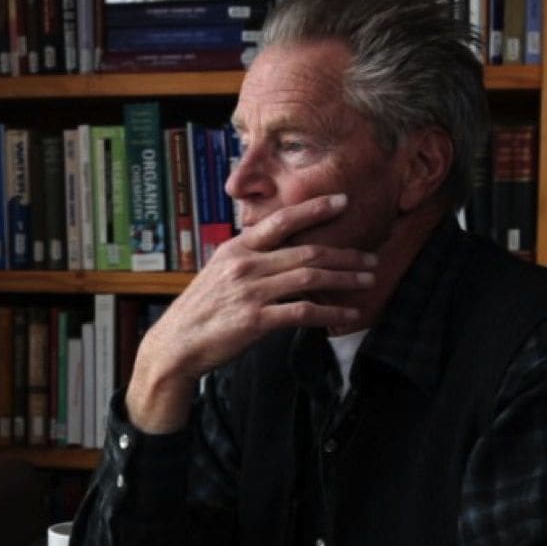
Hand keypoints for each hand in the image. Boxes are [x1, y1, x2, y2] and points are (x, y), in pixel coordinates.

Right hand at [124, 193, 377, 432]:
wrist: (175, 345)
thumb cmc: (199, 311)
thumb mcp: (218, 273)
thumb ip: (248, 260)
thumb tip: (279, 253)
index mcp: (236, 249)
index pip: (281, 221)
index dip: (315, 209)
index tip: (343, 201)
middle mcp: (245, 265)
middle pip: (306, 252)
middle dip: (345, 254)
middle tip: (371, 257)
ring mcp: (250, 292)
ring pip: (310, 278)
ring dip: (344, 279)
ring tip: (367, 281)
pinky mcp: (255, 320)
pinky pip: (303, 312)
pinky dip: (330, 313)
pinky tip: (347, 315)